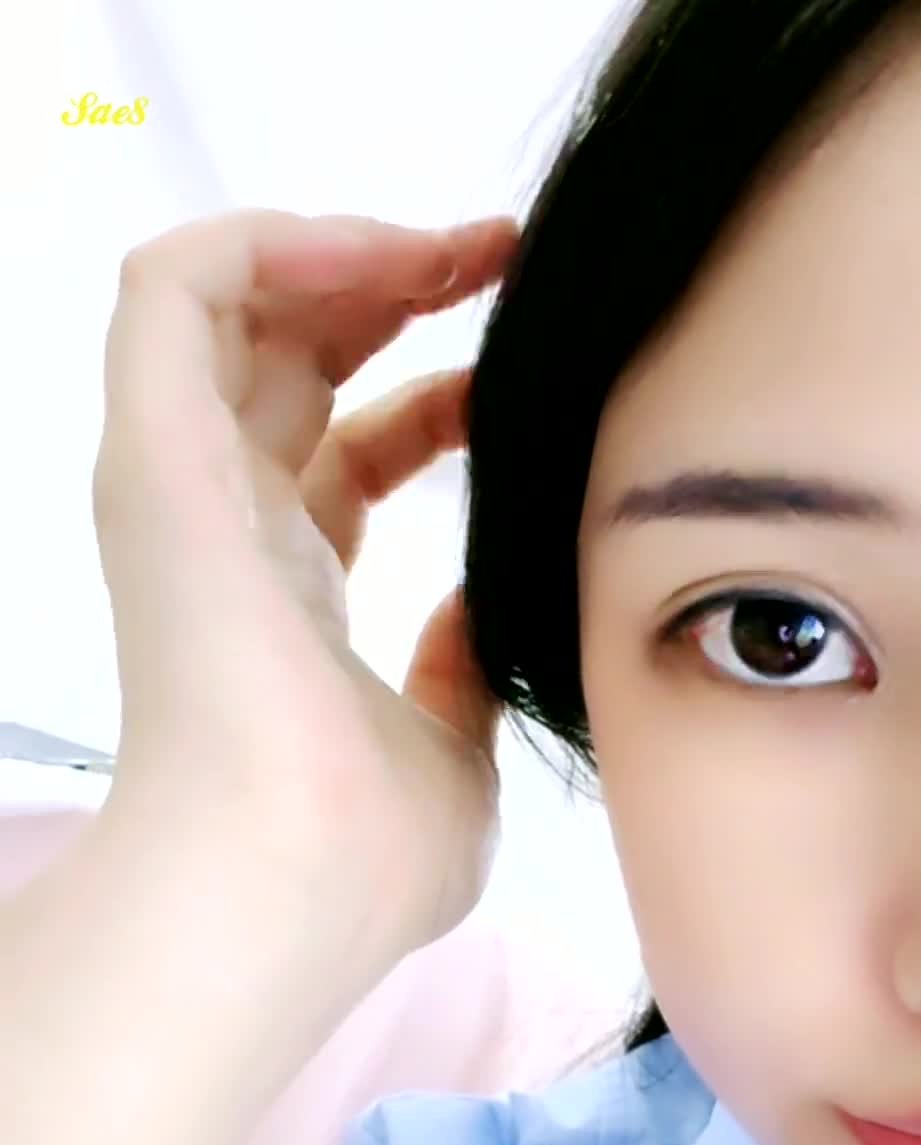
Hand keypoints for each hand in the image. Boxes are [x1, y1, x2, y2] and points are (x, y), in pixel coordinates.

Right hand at [91, 207, 519, 963]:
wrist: (286, 886)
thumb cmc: (361, 858)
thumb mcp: (450, 756)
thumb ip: (460, 671)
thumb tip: (482, 606)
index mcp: (287, 596)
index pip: (349, 459)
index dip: (436, 399)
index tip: (525, 373)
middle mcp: (223, 529)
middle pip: (291, 364)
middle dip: (396, 291)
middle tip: (500, 258)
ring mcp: (179, 487)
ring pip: (229, 306)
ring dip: (343, 251)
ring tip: (459, 244)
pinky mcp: (154, 454)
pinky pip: (172, 287)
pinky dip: (267, 240)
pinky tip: (382, 251)